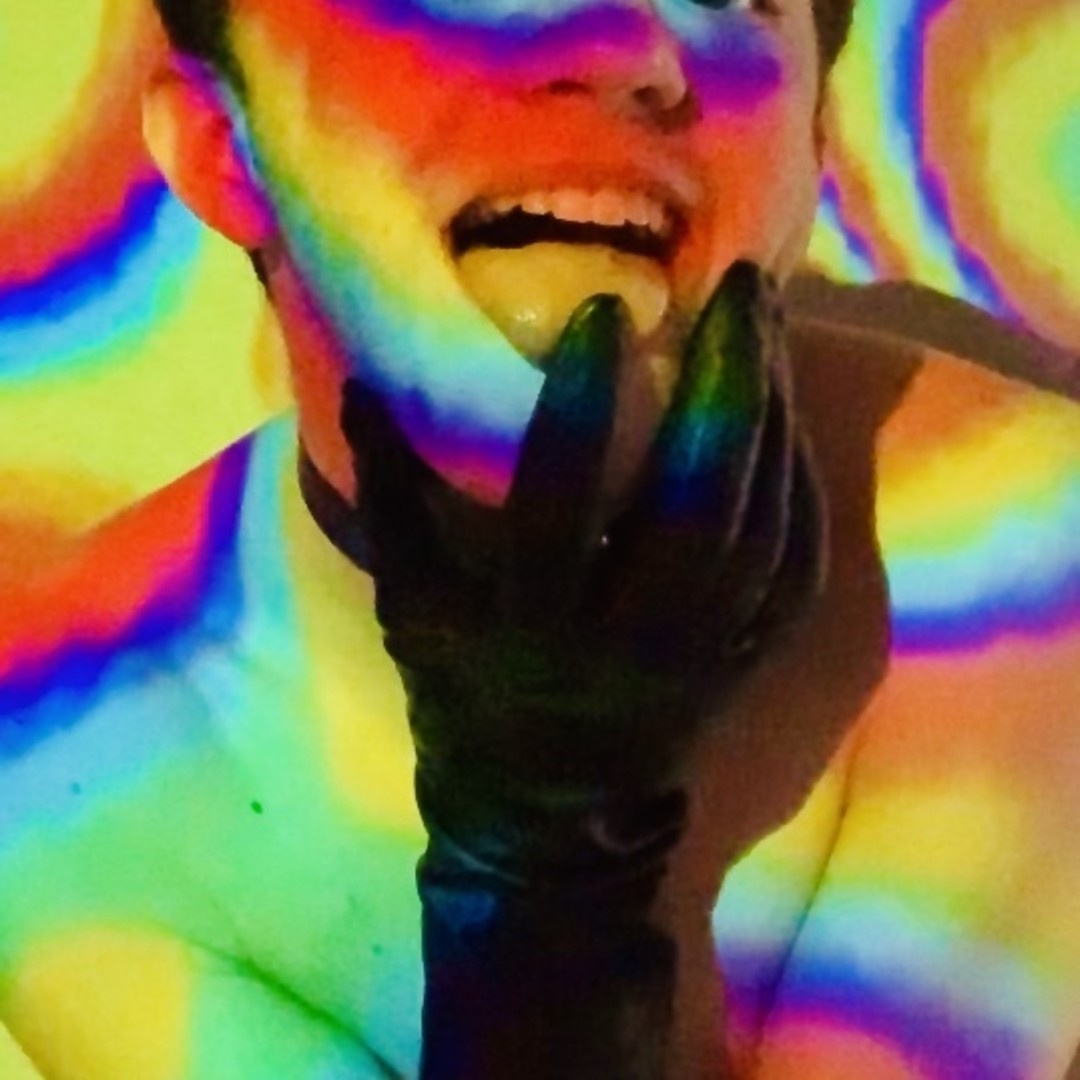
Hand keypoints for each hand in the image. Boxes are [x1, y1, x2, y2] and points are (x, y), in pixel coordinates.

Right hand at [335, 260, 827, 1076]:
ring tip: (772, 329)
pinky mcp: (742, 664)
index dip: (584, 403)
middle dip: (725, 387)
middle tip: (743, 287)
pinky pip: (793, 570)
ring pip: (759, 530)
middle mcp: (627, 638)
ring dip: (772, 421)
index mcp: (531, 624)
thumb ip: (391, 501)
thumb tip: (364, 384)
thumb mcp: (411, 609)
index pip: (561, 503)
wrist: (546, 817)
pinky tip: (793, 419)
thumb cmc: (466, 701)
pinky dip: (800, 489)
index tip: (605, 310)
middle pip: (697, 508)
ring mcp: (700, 656)